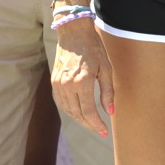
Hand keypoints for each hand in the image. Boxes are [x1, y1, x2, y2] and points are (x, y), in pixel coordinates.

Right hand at [51, 19, 113, 137]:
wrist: (73, 32)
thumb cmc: (93, 48)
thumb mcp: (106, 68)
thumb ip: (107, 91)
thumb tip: (110, 112)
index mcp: (82, 82)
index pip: (89, 112)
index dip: (97, 124)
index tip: (105, 131)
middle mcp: (67, 85)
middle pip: (78, 114)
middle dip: (89, 124)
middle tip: (100, 130)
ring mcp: (58, 84)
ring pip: (68, 110)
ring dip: (80, 119)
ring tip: (91, 123)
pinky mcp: (54, 81)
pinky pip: (61, 102)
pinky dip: (70, 110)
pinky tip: (79, 112)